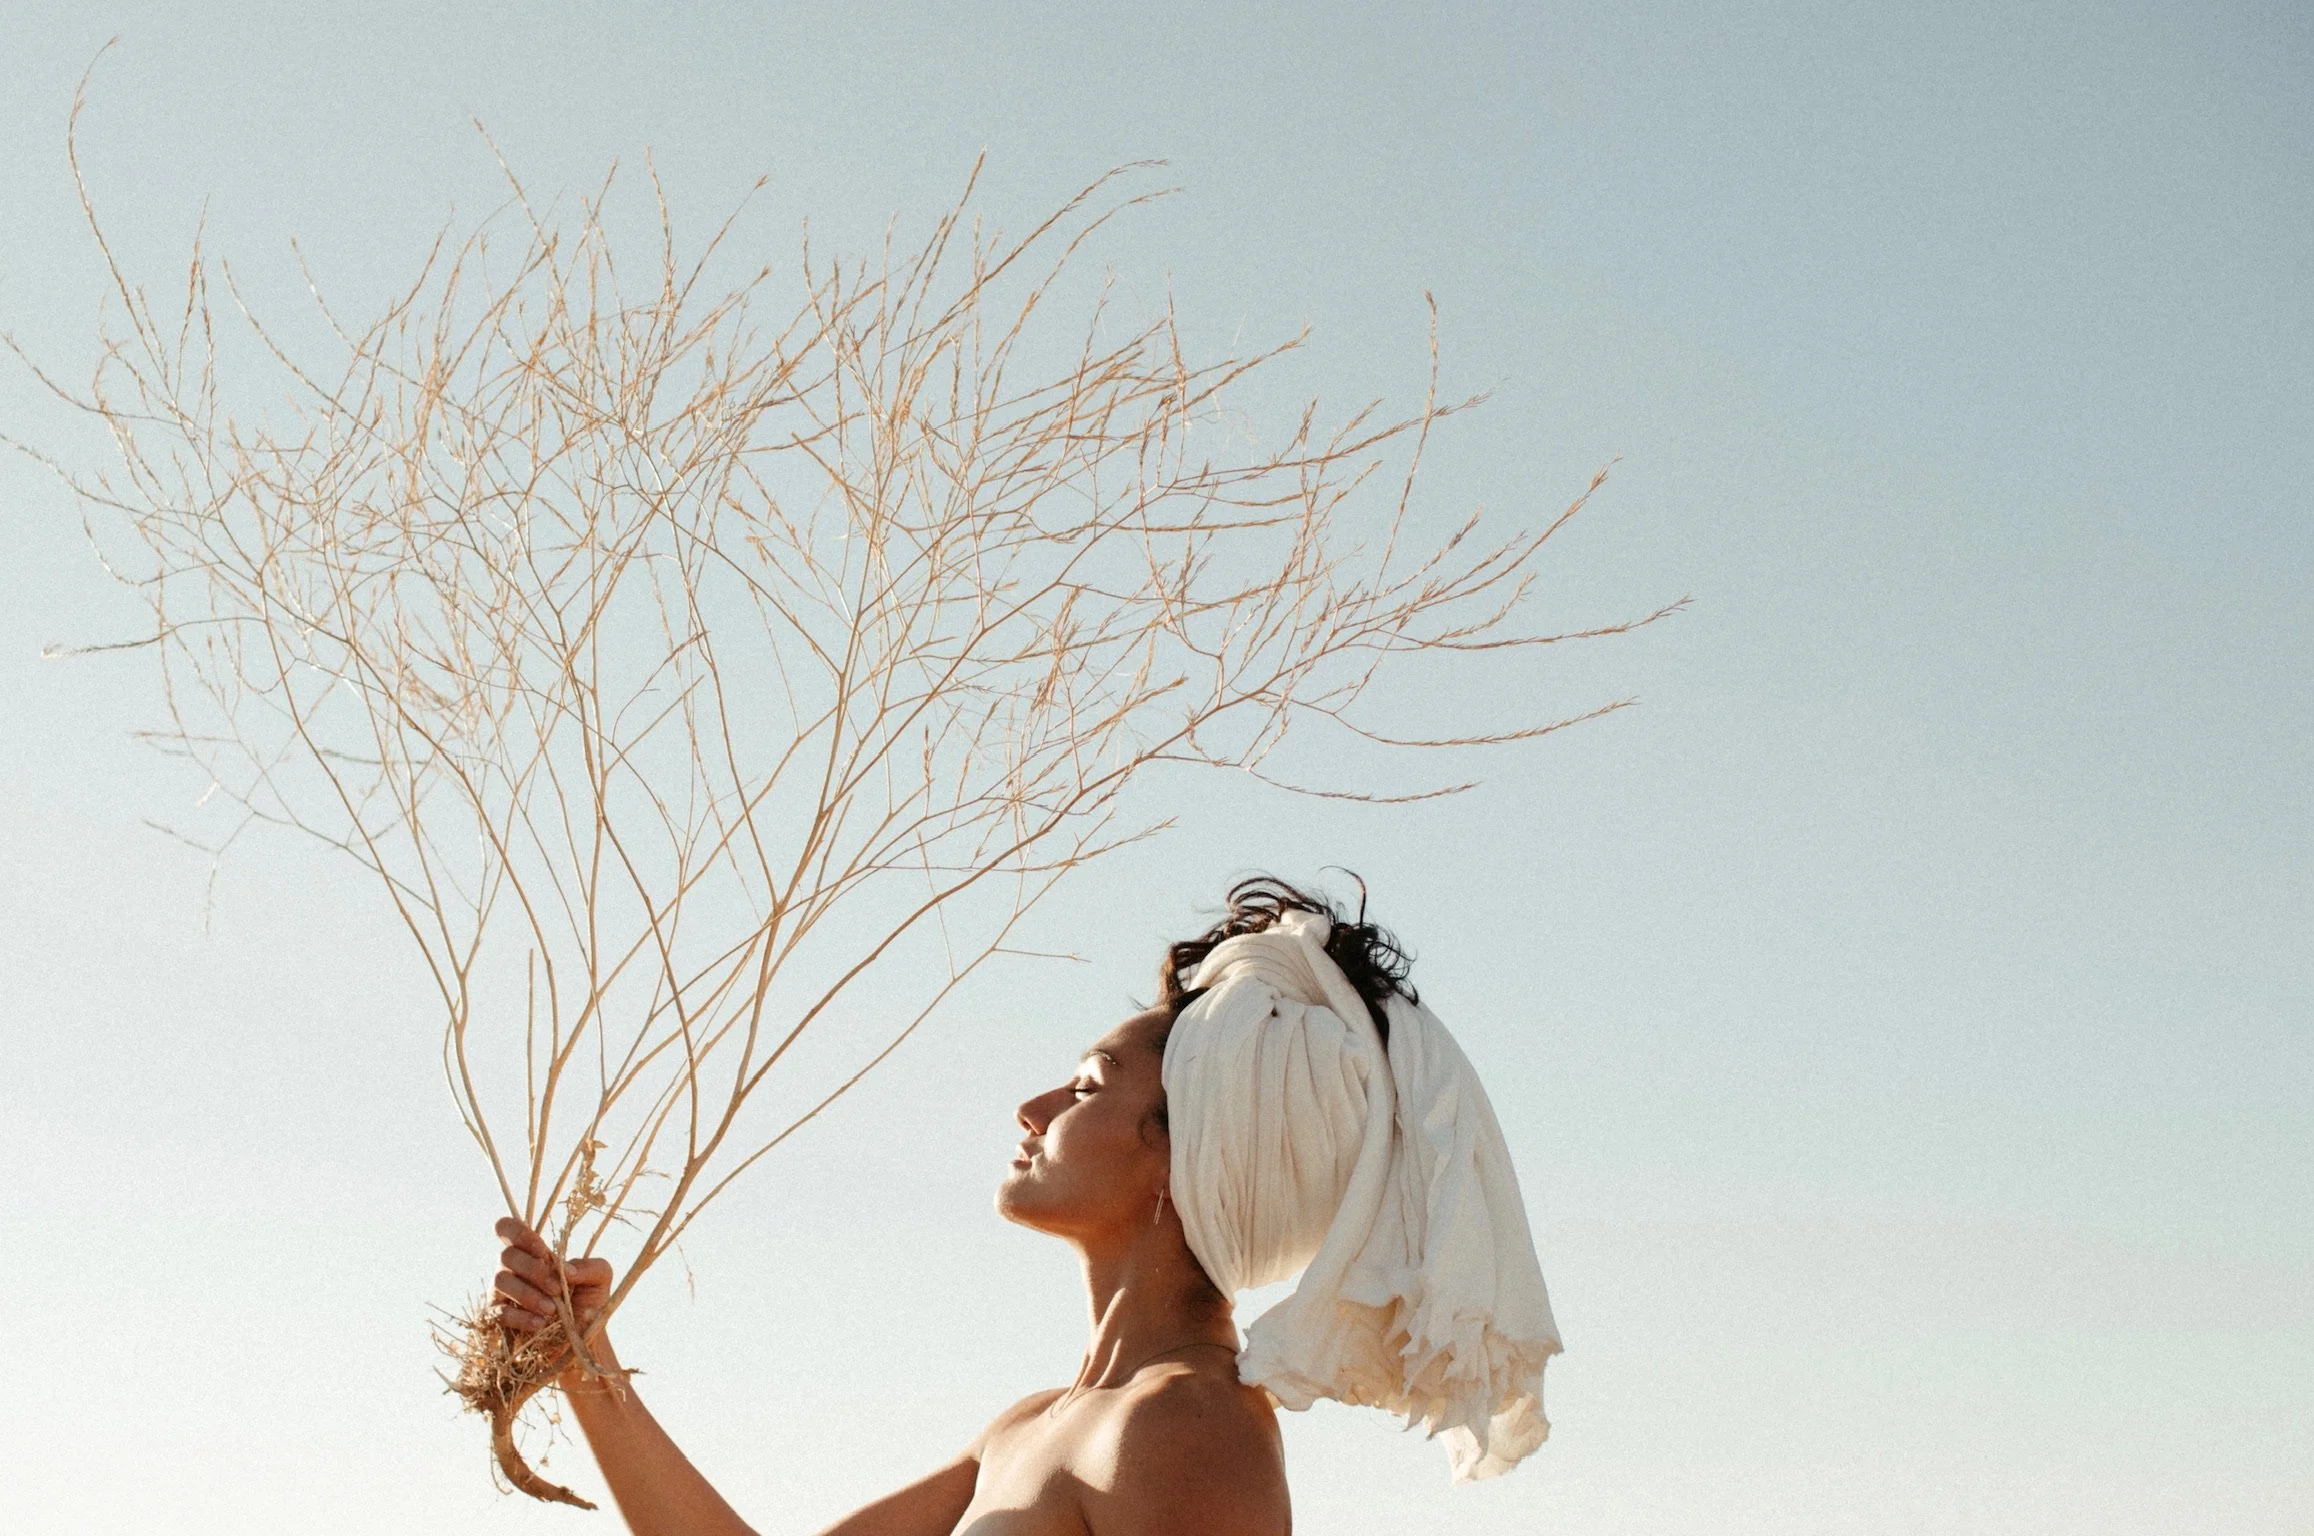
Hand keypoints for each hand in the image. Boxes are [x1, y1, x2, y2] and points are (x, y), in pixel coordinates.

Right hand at [493, 1216, 613, 1338]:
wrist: (581, 1339)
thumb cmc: (587, 1302)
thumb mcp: (600, 1279)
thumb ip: (590, 1266)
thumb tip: (567, 1270)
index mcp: (533, 1253)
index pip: (508, 1228)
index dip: (518, 1233)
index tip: (542, 1251)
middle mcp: (512, 1269)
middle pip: (507, 1255)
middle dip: (534, 1271)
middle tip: (557, 1289)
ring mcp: (501, 1293)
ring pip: (500, 1281)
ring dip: (528, 1294)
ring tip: (552, 1310)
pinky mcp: (497, 1318)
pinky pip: (498, 1312)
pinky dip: (520, 1317)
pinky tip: (540, 1323)